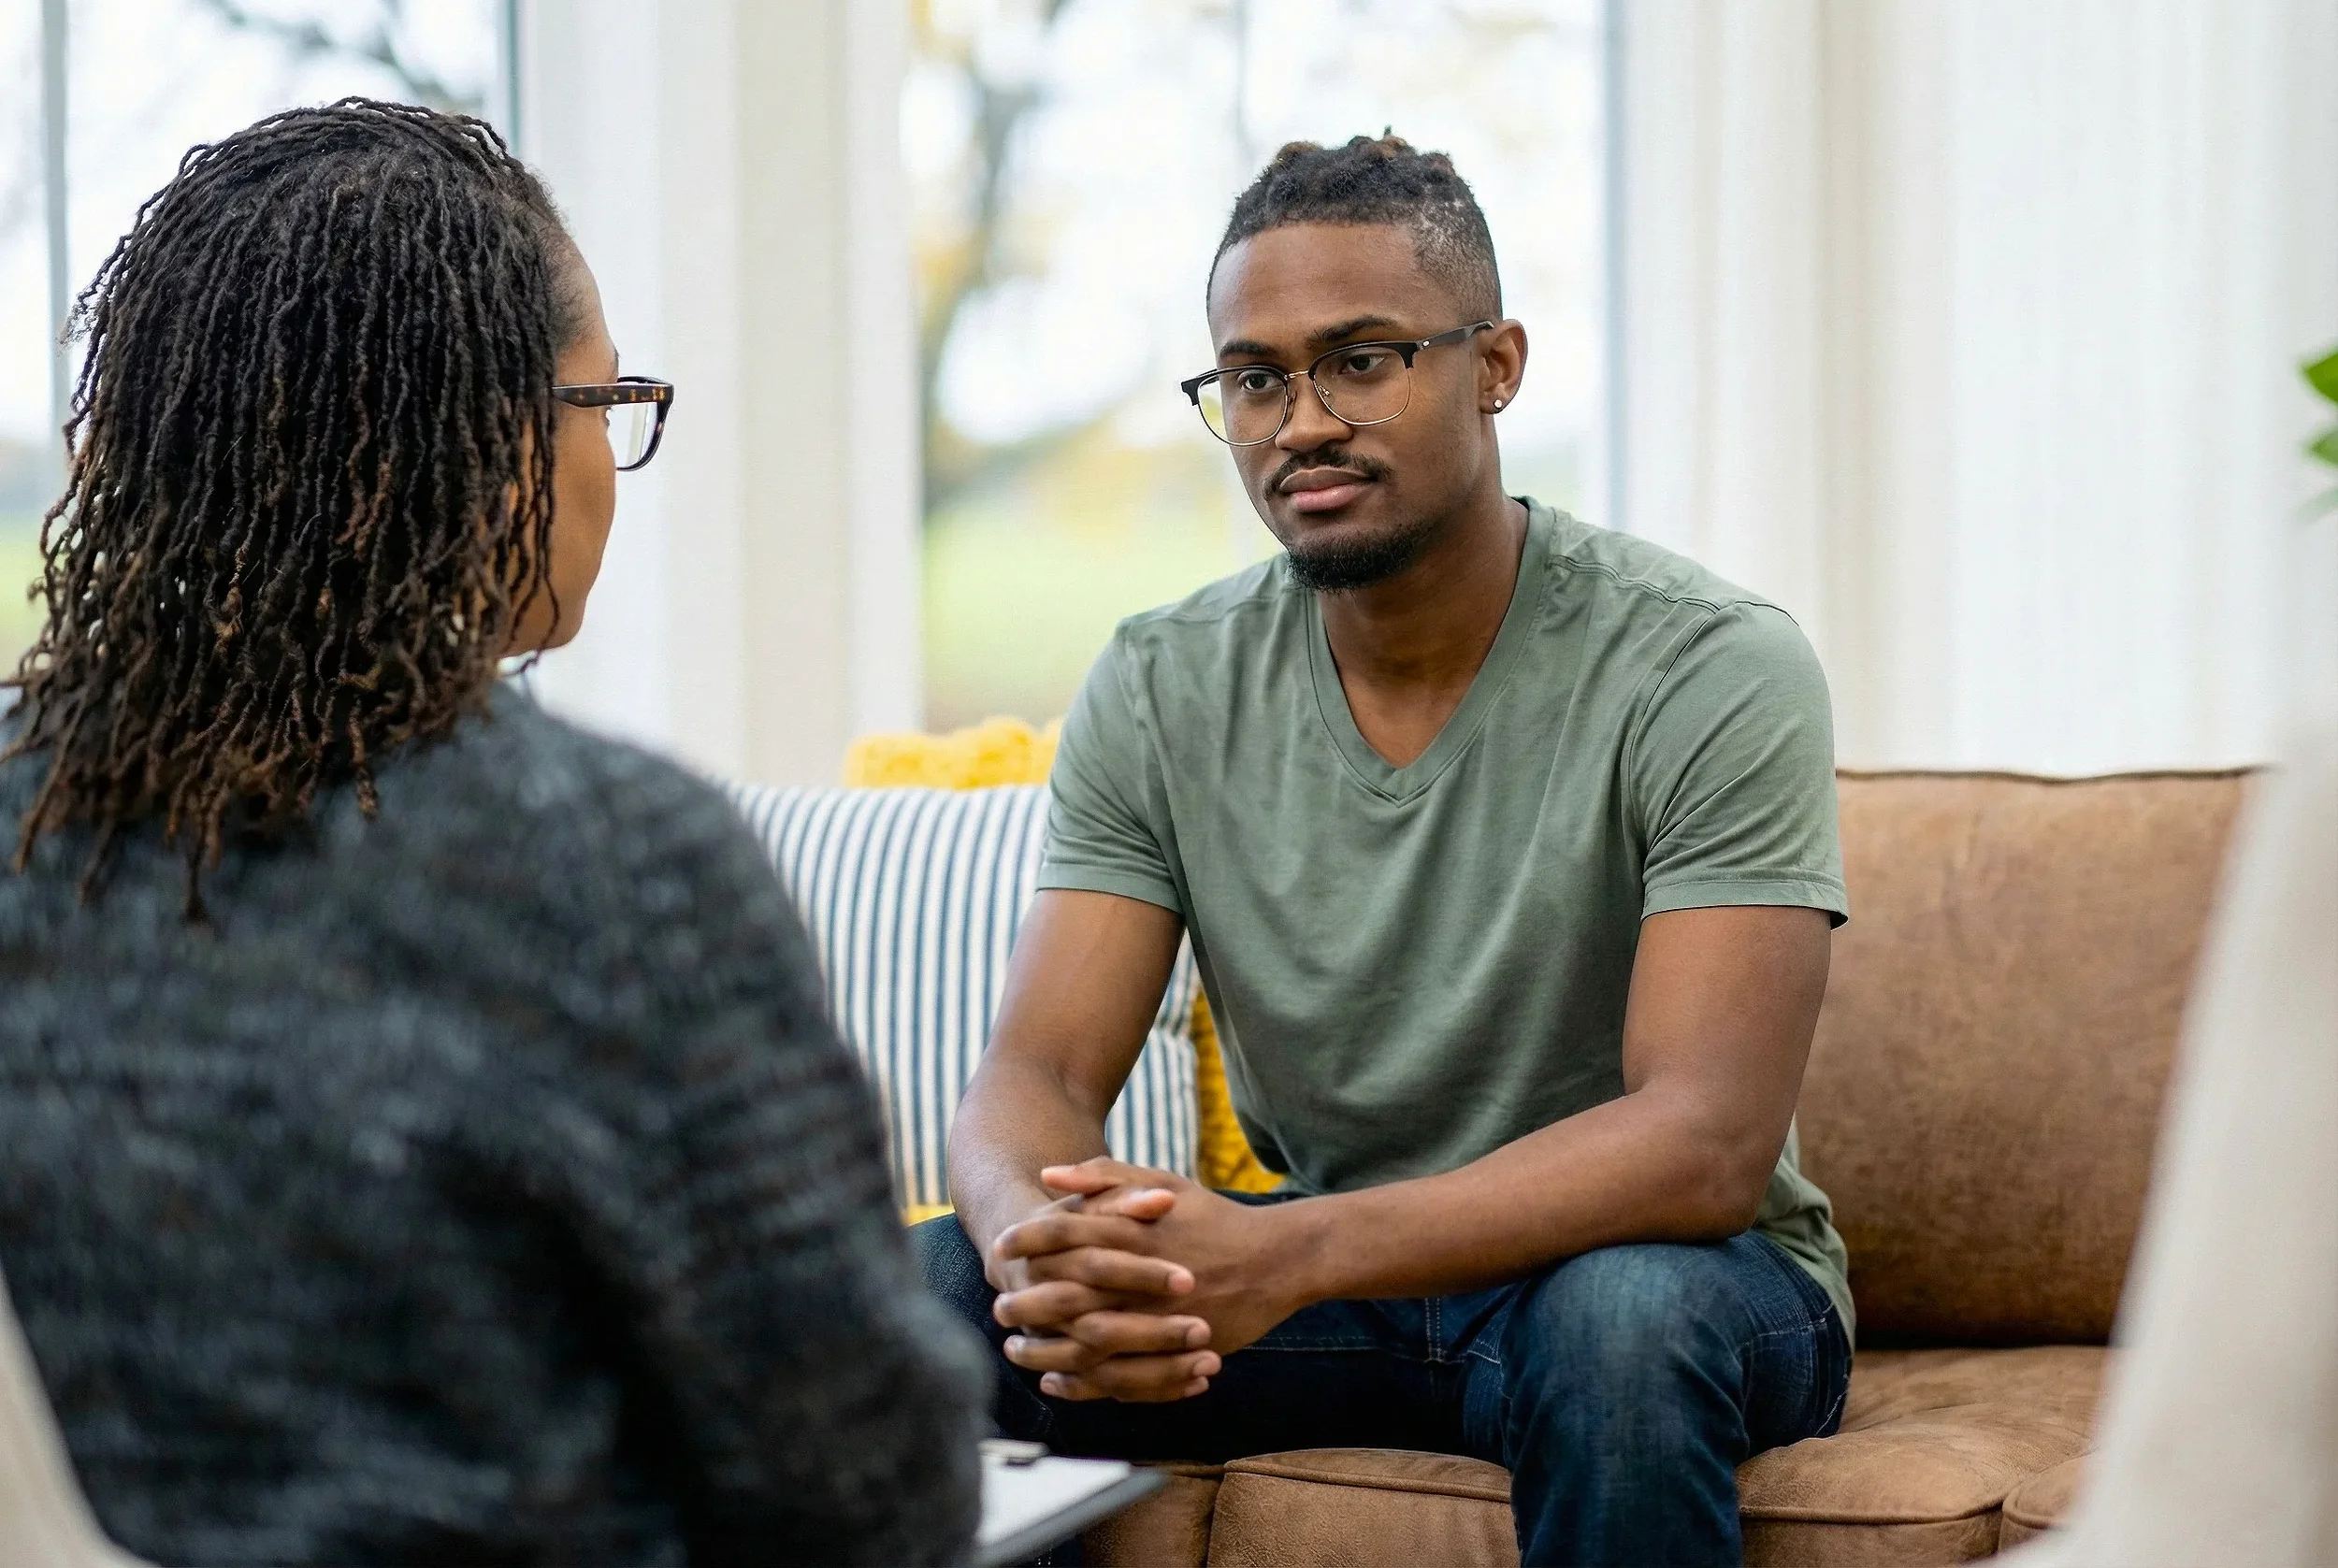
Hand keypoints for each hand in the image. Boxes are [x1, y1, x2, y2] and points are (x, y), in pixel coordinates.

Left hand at [998, 1158, 1310, 1401]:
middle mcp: (1141, 1276)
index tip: (1000, 1247)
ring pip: (1086, 1342)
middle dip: (1025, 1302)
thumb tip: (1048, 1175)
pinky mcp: (1174, 1353)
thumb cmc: (1214, 1218)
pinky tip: (1055, 1380)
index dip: (1027, 1239)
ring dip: (1043, 1349)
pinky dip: (1081, 1383)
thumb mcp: (1162, 1182)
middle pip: (1066, 1293)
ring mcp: (1158, 1319)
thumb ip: (1104, 1176)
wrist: (1275, 1261)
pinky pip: (1118, 1377)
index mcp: (1135, 1230)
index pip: (1065, 1232)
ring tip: (1014, 1349)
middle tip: (998, 1308)